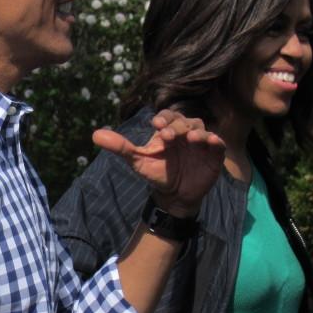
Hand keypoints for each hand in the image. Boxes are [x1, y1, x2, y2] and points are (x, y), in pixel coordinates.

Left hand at [93, 109, 224, 217]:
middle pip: (184, 121)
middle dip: (177, 126)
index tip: (157, 125)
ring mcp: (201, 142)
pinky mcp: (214, 154)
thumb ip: (120, 147)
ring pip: (201, 128)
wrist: (174, 195)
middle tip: (169, 135)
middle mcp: (185, 132)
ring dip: (196, 131)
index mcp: (168, 130)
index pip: (167, 116)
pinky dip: (215, 141)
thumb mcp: (137, 160)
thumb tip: (94, 135)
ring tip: (191, 138)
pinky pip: (218, 144)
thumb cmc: (156, 173)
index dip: (164, 118)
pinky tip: (210, 142)